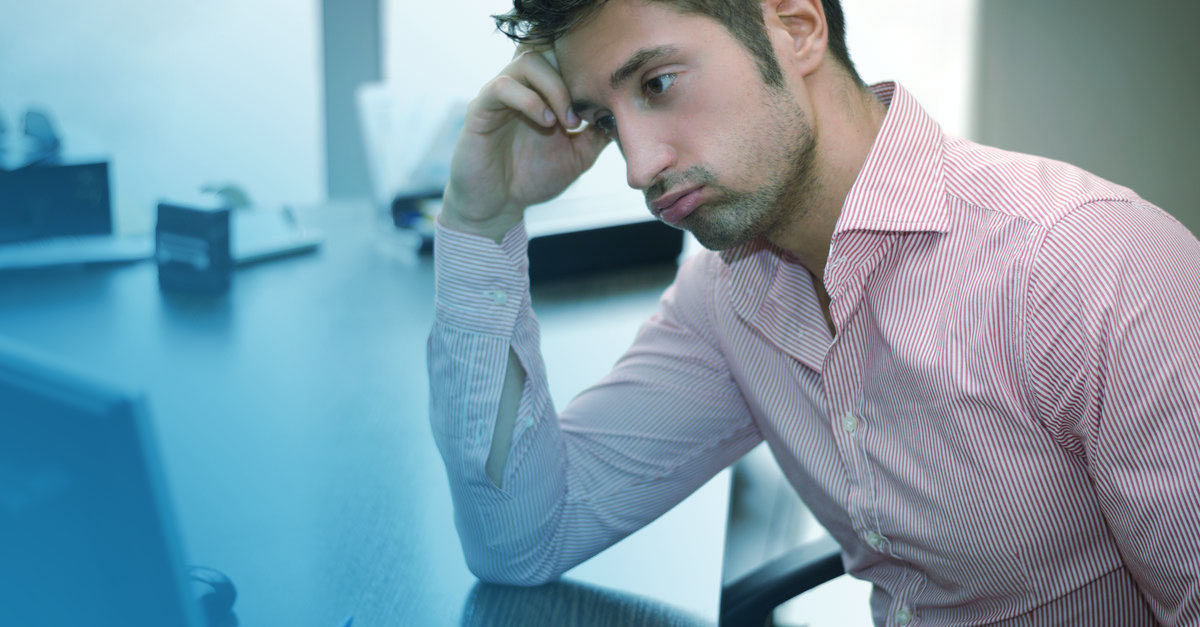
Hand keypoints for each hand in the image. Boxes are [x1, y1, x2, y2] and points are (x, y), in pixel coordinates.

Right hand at [440, 47, 610, 241]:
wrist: (498, 203)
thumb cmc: (533, 178)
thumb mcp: (578, 155)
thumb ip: (598, 133)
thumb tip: (626, 115)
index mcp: (543, 91)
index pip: (564, 56)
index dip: (585, 69)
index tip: (600, 101)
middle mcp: (522, 85)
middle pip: (548, 48)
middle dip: (572, 77)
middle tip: (581, 116)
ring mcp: (501, 94)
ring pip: (528, 61)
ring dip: (554, 89)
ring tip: (565, 123)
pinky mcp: (481, 107)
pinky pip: (502, 86)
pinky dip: (529, 100)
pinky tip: (545, 123)